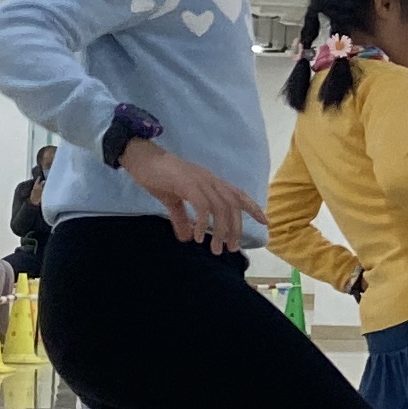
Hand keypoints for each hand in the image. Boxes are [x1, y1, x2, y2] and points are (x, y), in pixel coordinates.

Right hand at [119, 136, 258, 251]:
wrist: (142, 159)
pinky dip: (203, 223)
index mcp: (210, 181)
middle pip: (233, 205)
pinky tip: (198, 237)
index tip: (266, 222)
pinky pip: (202, 206)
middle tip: (232, 248)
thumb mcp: (172, 201)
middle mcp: (210, 180)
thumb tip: (187, 238)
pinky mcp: (187, 184)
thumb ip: (181, 219)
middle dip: (236, 229)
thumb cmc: (158, 177)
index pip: (238, 194)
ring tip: (215, 248)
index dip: (253, 208)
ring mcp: (200, 181)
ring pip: (221, 208)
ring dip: (221, 231)